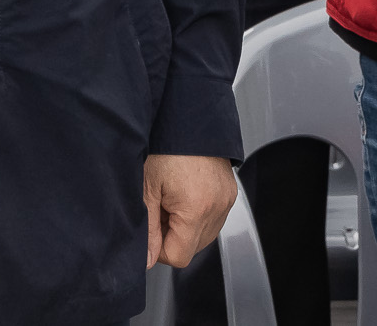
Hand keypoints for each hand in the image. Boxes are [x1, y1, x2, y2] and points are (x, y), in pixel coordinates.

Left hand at [144, 154, 237, 268]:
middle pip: (192, 247)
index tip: (151, 228)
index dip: (159, 248)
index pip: (179, 256)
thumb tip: (147, 259)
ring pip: (203, 234)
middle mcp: (217, 208)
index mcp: (196, 209)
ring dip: (185, 225)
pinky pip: (213, 217)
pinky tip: (184, 192)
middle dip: (172, 235)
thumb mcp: (148, 187)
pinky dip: (198, 213)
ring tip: (172, 197)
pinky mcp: (229, 193)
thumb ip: (148, 228)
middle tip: (159, 207)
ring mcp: (226, 200)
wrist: (187, 117)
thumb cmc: (166, 145)